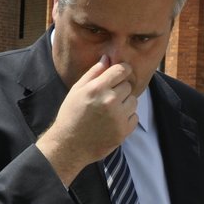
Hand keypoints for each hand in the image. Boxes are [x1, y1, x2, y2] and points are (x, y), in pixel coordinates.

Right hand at [35, 56, 140, 184]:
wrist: (69, 145)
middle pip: (128, 86)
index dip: (123, 70)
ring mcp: (118, 117)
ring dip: (125, 104)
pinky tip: (113, 121)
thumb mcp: (77, 90)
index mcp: (97, 88)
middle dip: (120, 89)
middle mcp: (110, 101)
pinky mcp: (123, 131)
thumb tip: (107, 58)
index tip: (121, 73)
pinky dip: (127, 118)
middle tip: (108, 98)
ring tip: (110, 111)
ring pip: (133, 101)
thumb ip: (93, 73)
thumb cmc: (71, 115)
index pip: (121, 70)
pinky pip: (134, 117)